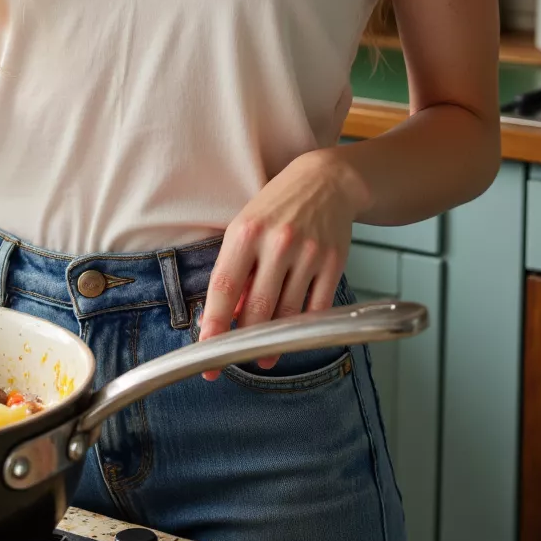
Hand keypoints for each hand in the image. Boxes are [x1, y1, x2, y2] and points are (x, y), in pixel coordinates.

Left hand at [197, 150, 365, 380]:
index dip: (215, 322)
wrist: (326, 182)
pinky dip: (303, 329)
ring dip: (274, 342)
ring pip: (287, 313)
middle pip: (258, 307)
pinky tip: (293, 336)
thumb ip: (236, 270)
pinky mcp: (333, 264)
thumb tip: (226, 316)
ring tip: (264, 355)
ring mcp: (308, 254)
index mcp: (247, 232)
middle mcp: (277, 243)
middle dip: (245, 341)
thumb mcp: (246, 228)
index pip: (225, 286)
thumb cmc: (277, 207)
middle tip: (235, 359)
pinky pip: (316, 309)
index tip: (207, 348)